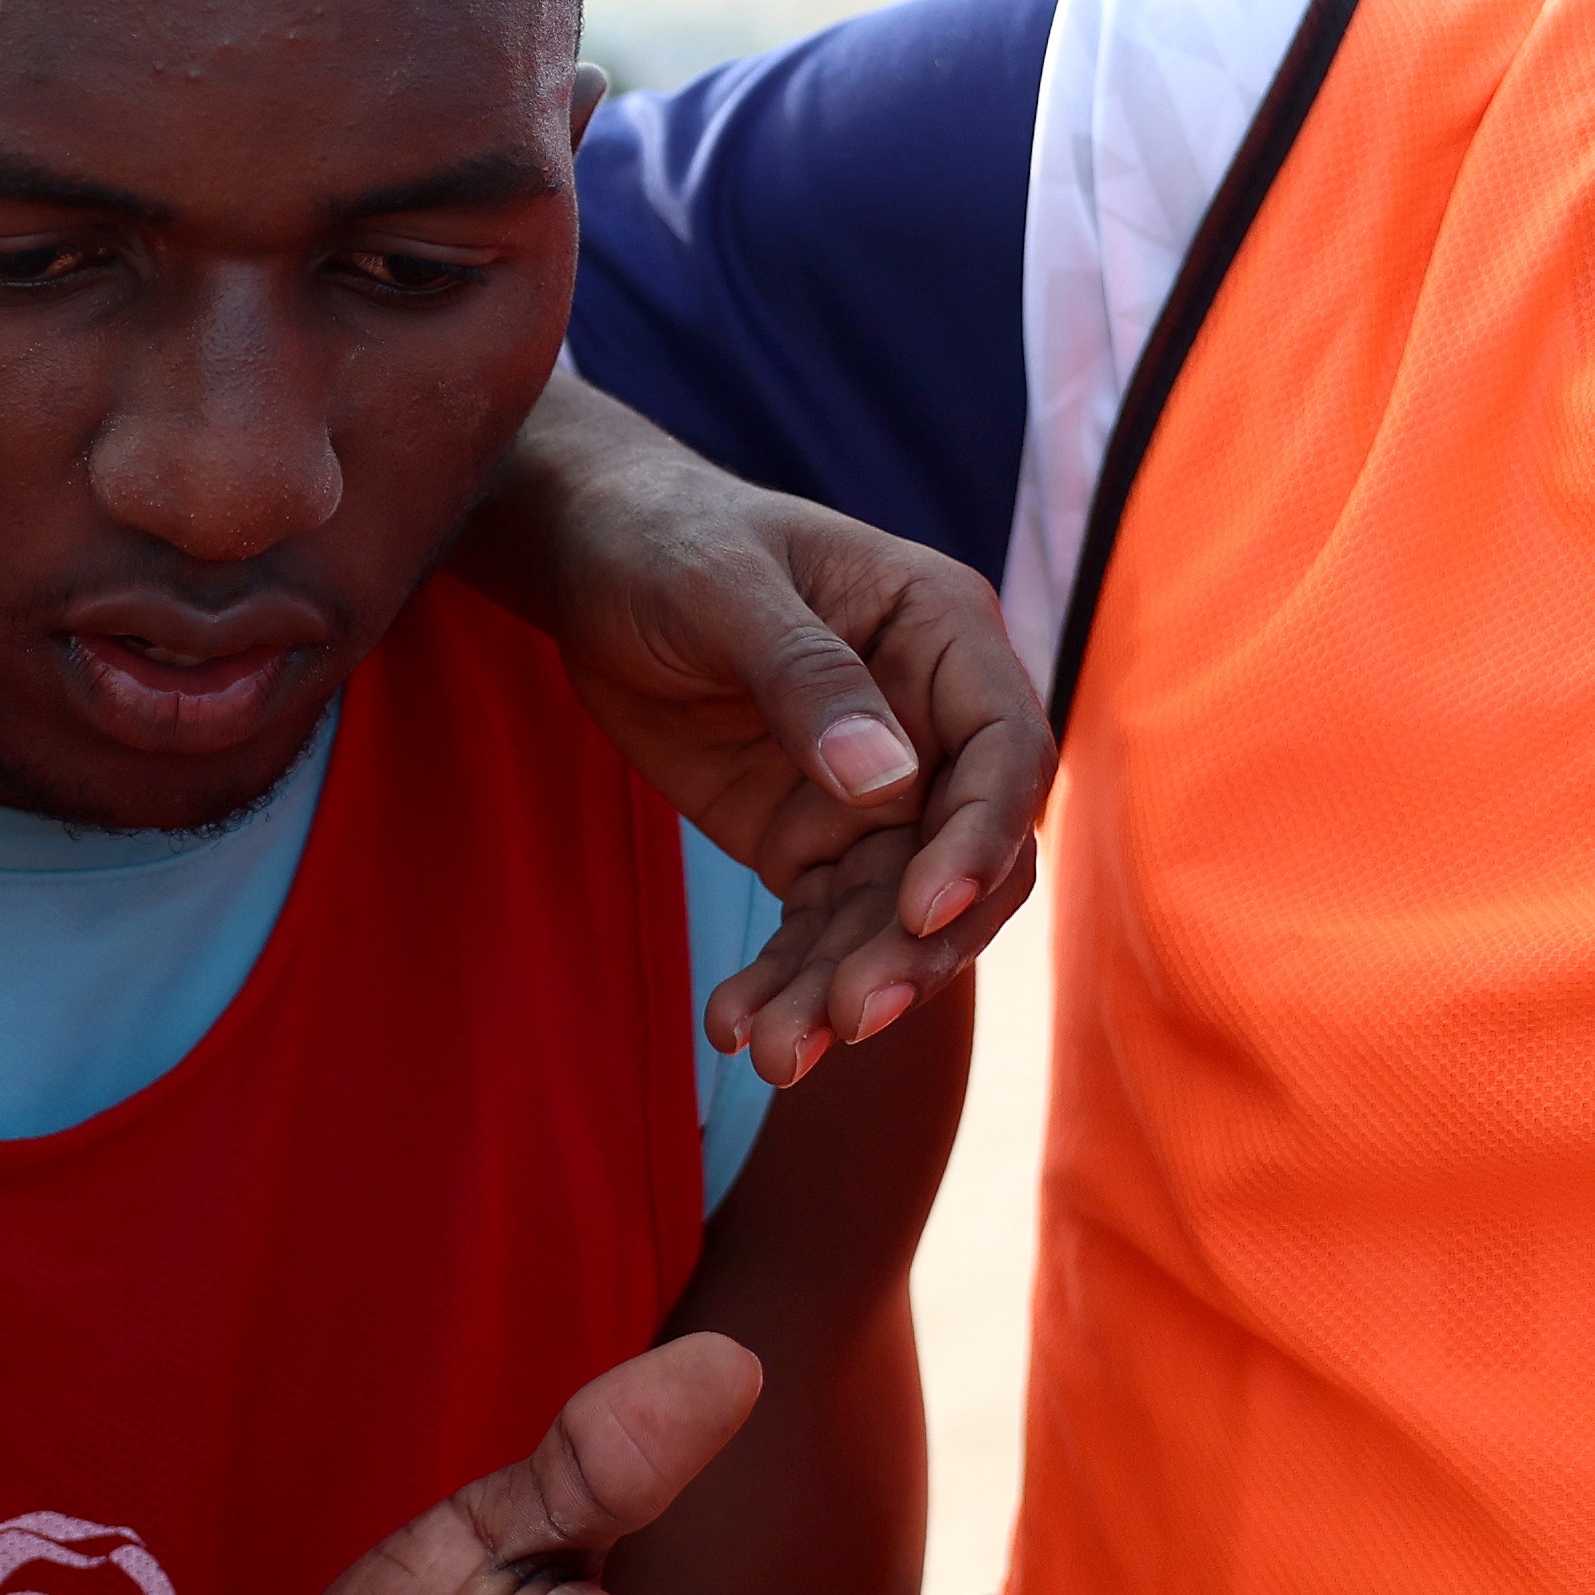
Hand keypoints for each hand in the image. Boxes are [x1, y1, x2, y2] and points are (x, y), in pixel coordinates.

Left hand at [465, 381, 1050, 1082]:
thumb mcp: (723, 590)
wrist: (590, 559)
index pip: (1004, 752)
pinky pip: (818, 930)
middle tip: (851, 1018)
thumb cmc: (669, 541)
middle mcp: (931, 723)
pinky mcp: (810, 840)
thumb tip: (887, 782)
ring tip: (776, 1053)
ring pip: (889, 917)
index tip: (922, 910)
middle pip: (961, 859)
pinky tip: (737, 1029)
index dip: (978, 840)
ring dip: (843, 990)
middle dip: (914, 947)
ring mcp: (875, 792)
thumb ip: (805, 677)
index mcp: (942, 633)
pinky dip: (786, 984)